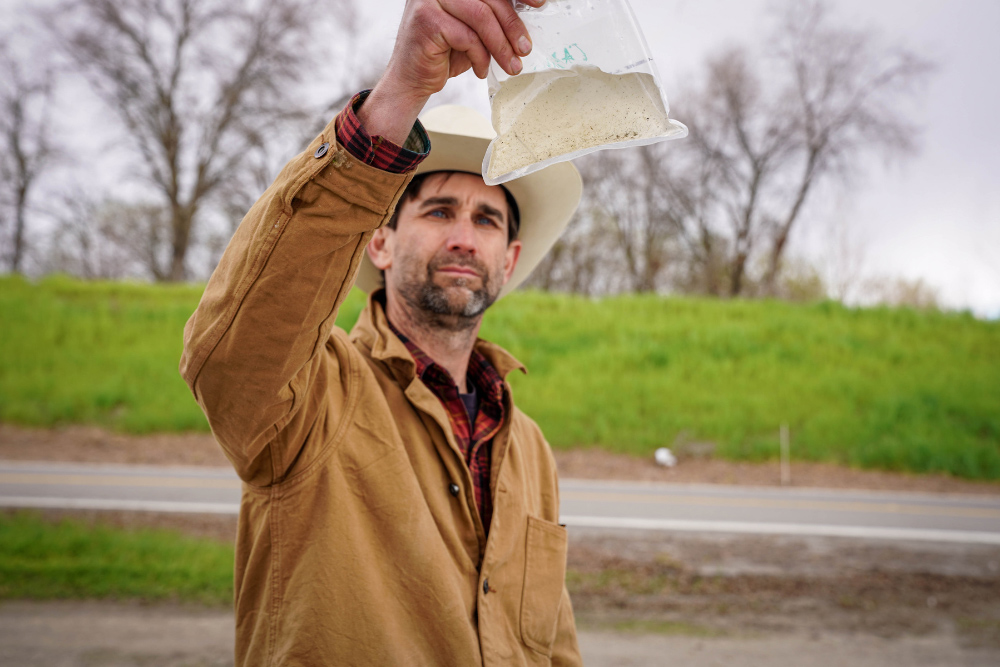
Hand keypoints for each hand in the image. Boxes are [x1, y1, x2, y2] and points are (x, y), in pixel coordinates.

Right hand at [359, 0, 544, 144]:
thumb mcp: (475, 31)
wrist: (412, 79)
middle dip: (512, 26)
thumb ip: (493, 17)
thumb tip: (529, 11)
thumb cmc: (445, 53)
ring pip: (481, 17)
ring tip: (511, 65)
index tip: (539, 3)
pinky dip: (480, 57)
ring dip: (501, 46)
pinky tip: (481, 70)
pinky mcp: (427, 19)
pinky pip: (468, 37)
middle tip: (524, 49)